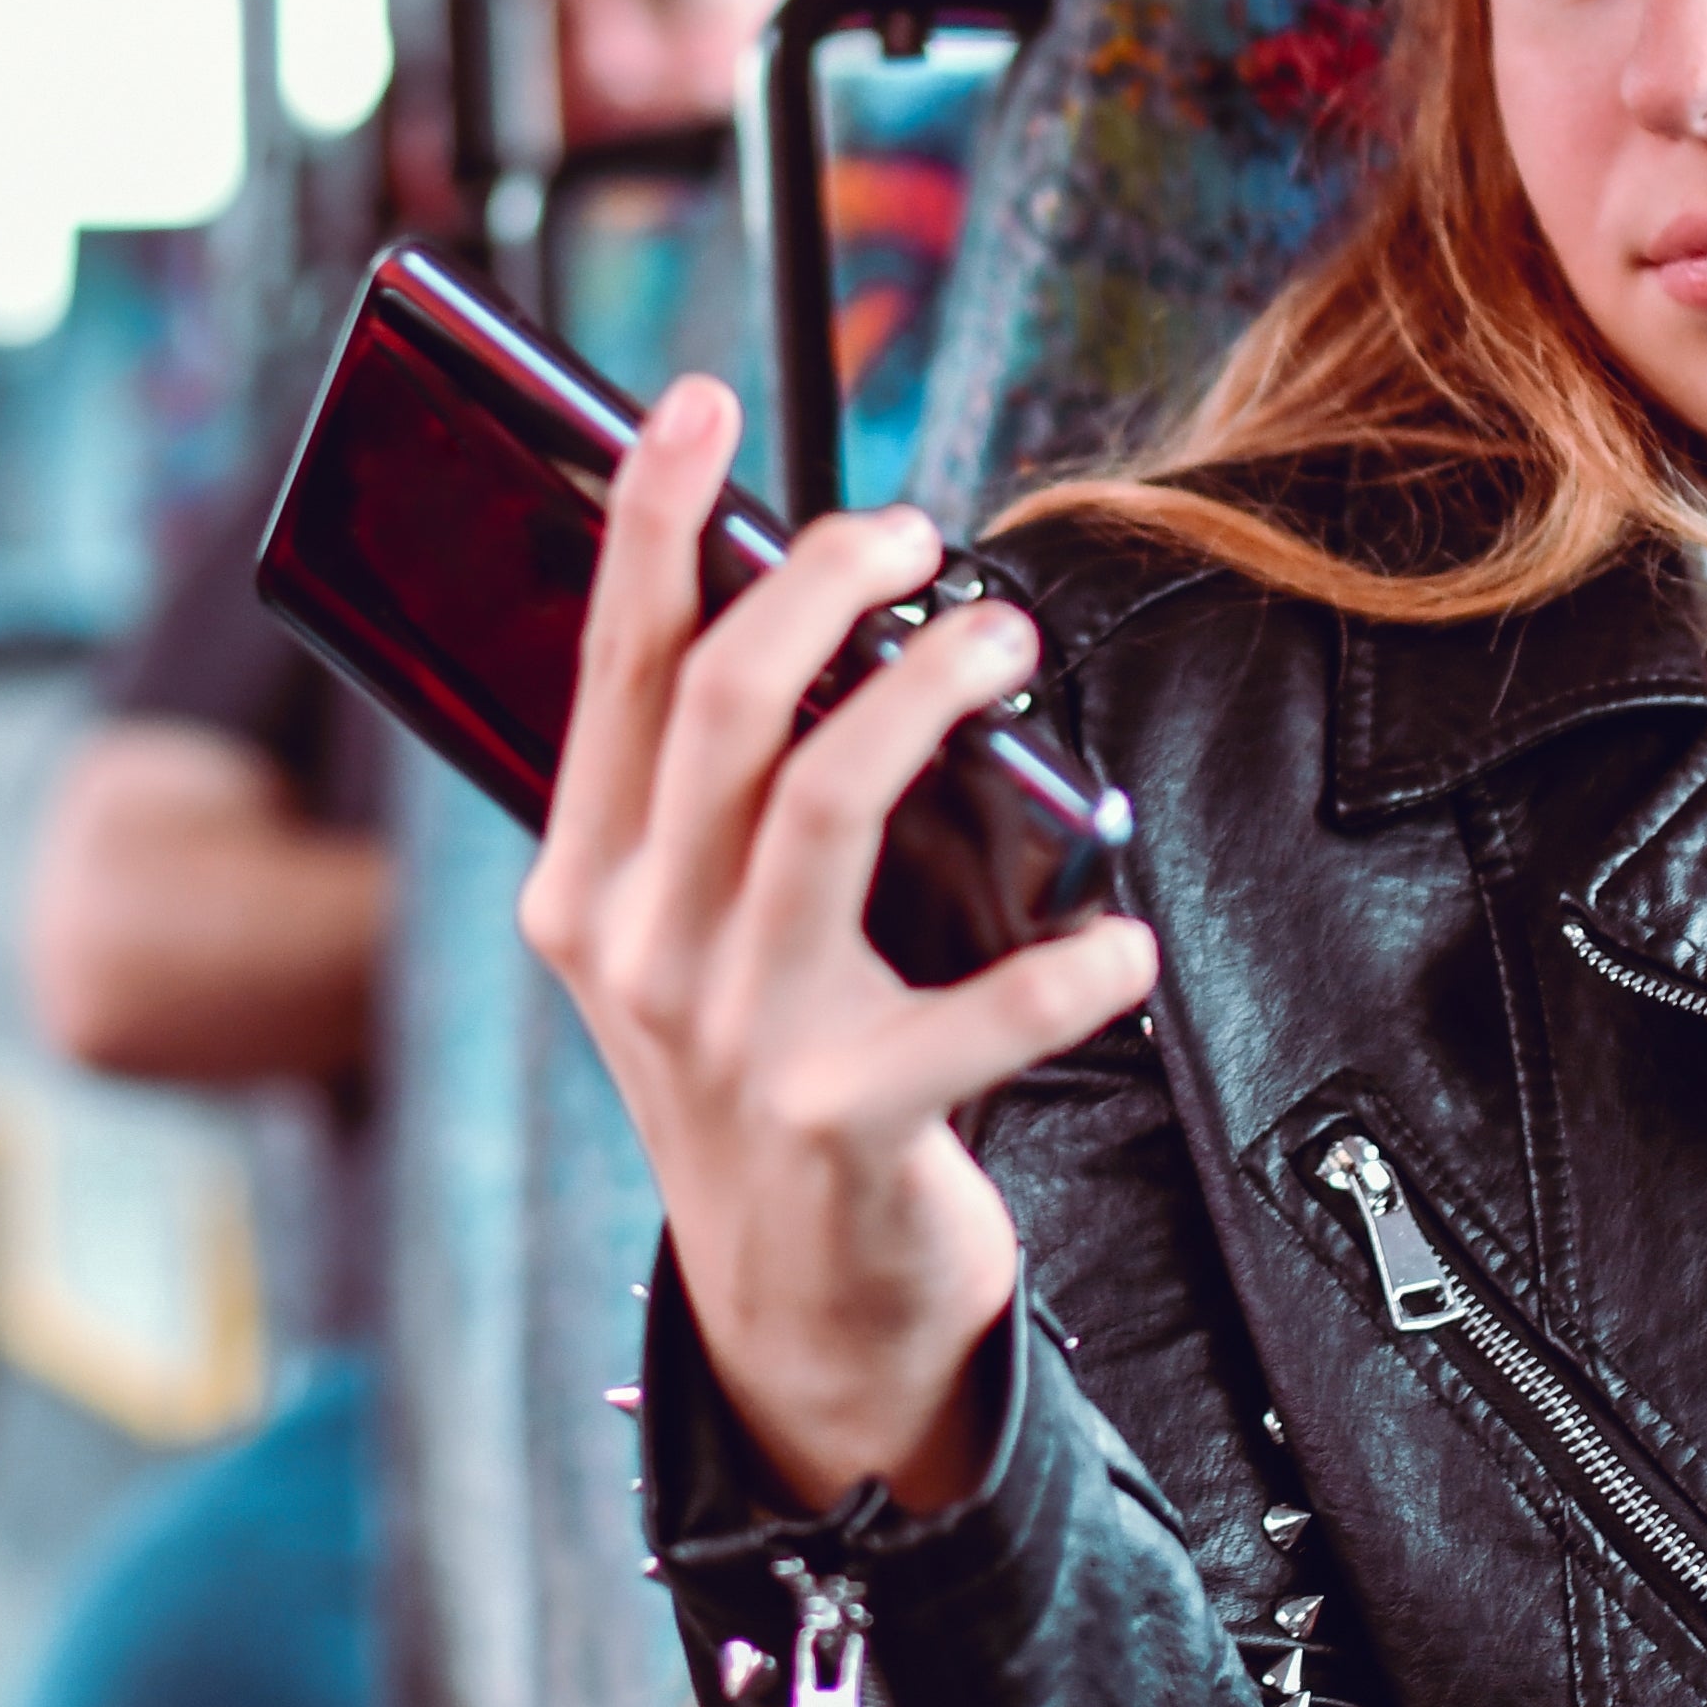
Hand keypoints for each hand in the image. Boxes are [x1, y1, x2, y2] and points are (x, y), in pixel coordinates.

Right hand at [516, 373, 1157, 1508]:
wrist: (793, 1303)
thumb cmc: (762, 1067)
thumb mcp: (686, 933)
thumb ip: (707, 797)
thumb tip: (791, 602)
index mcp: (585, 884)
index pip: (611, 666)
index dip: (653, 521)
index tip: (700, 402)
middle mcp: (640, 952)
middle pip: (721, 706)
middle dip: (820, 582)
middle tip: (912, 530)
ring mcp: (736, 1038)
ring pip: (830, 804)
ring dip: (930, 695)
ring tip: (1003, 641)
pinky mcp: (846, 1121)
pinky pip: (977, 1016)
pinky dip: (1065, 968)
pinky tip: (1121, 938)